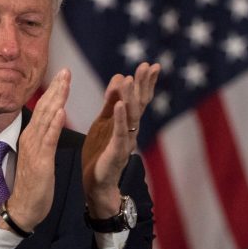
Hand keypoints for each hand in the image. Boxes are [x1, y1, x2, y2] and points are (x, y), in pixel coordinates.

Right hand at [3, 69, 69, 231]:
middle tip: (66, 70)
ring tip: (65, 82)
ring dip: (56, 99)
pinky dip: (54, 124)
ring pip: (47, 119)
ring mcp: (35, 149)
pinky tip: (61, 111)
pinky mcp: (40, 161)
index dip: (54, 91)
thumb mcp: (40, 156)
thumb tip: (53, 124)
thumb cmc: (34, 184)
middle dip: (56, 88)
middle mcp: (32, 138)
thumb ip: (45, 139)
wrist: (23, 208)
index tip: (63, 75)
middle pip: (45, 108)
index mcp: (33, 136)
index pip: (45, 109)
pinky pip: (48, 140)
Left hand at [82, 62, 159, 217]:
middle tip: (148, 66)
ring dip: (131, 97)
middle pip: (140, 104)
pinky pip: (119, 132)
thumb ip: (111, 101)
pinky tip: (120, 104)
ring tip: (130, 79)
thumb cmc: (100, 153)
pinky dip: (119, 118)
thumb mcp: (103, 121)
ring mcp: (126, 141)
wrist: (96, 184)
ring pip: (131, 116)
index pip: (139, 99)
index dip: (145, 82)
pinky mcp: (116, 151)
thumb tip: (120, 76)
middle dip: (143, 85)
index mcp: (127, 122)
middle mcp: (131, 130)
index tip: (151, 65)